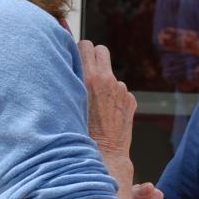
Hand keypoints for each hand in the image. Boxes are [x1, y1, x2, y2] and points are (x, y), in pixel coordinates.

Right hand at [79, 41, 136, 166]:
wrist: (104, 154)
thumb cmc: (81, 132)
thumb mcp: (70, 102)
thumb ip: (71, 79)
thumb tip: (68, 61)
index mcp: (90, 78)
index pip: (85, 45)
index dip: (79, 51)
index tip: (75, 59)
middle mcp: (109, 80)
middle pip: (101, 50)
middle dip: (93, 57)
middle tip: (86, 71)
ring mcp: (122, 90)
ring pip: (110, 73)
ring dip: (104, 81)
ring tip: (94, 102)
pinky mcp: (131, 100)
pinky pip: (120, 90)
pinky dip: (114, 97)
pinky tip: (106, 113)